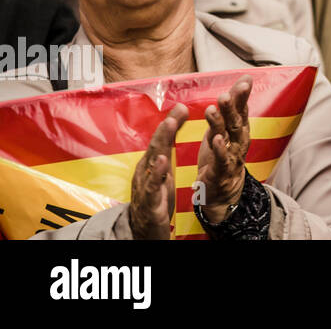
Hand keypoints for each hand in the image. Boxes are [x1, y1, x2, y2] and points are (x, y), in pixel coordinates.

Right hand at [129, 103, 186, 239]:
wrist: (142, 229)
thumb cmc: (154, 195)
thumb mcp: (163, 169)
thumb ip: (168, 144)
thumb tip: (177, 115)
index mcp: (151, 162)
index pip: (162, 139)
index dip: (171, 122)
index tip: (182, 106)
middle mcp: (146, 170)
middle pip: (156, 146)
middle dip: (165, 129)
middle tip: (177, 112)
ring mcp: (145, 185)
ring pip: (152, 161)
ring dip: (161, 143)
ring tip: (169, 127)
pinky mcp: (149, 202)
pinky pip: (152, 186)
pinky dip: (157, 173)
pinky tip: (163, 161)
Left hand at [194, 76, 252, 224]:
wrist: (223, 191)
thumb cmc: (224, 154)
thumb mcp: (227, 127)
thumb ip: (235, 104)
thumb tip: (247, 77)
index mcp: (239, 130)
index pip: (242, 110)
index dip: (242, 97)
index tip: (244, 82)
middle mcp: (238, 141)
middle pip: (236, 122)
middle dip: (232, 107)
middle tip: (226, 94)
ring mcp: (231, 156)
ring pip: (227, 138)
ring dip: (220, 123)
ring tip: (213, 109)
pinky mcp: (221, 171)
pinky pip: (221, 159)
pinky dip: (219, 149)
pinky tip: (214, 139)